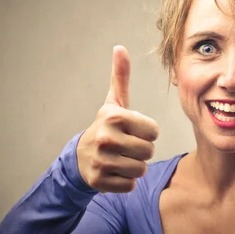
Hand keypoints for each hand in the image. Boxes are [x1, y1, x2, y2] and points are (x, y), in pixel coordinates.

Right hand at [76, 46, 159, 192]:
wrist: (80, 157)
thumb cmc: (106, 127)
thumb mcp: (114, 102)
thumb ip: (121, 76)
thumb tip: (120, 48)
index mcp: (114, 117)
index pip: (153, 131)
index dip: (146, 132)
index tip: (132, 131)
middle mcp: (106, 138)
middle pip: (149, 152)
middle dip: (142, 150)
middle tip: (127, 146)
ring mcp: (101, 161)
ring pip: (140, 169)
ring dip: (135, 166)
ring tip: (121, 158)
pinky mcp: (99, 181)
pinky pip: (130, 185)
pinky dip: (126, 181)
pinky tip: (115, 171)